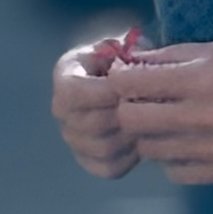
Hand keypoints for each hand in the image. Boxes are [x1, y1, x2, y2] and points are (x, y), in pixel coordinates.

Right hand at [53, 32, 143, 180]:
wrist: (123, 82)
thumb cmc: (126, 60)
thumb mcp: (124, 45)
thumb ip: (128, 51)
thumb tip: (136, 66)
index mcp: (65, 76)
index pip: (75, 93)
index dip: (106, 93)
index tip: (134, 87)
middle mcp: (61, 111)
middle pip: (92, 124)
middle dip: (126, 116)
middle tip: (151, 108)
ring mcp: (73, 139)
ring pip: (104, 148)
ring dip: (131, 137)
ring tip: (149, 123)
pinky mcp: (89, 162)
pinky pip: (110, 168)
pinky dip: (130, 158)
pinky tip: (141, 141)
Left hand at [115, 39, 212, 186]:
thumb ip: (178, 56)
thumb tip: (136, 58)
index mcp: (203, 80)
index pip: (130, 83)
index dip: (120, 76)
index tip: (127, 73)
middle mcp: (204, 119)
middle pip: (132, 120)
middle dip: (128, 105)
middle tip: (142, 97)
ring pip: (150, 149)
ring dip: (150, 133)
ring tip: (167, 118)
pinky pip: (177, 172)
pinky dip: (173, 157)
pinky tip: (187, 141)